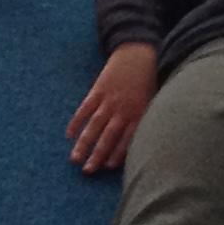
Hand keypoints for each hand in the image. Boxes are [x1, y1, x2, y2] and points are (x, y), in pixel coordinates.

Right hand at [68, 42, 157, 172]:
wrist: (138, 52)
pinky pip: (85, 108)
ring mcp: (108, 100)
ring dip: (84, 143)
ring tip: (75, 159)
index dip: (117, 153)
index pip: (127, 139)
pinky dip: (76, 121)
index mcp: (138, 113)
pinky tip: (69, 134)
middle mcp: (122, 109)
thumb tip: (141, 143)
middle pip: (108, 136)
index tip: (107, 167)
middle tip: (88, 171)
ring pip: (94, 125)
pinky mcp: (98, 90)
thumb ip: (146, 120)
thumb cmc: (149, 80)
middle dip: (97, 155)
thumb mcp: (154, 101)